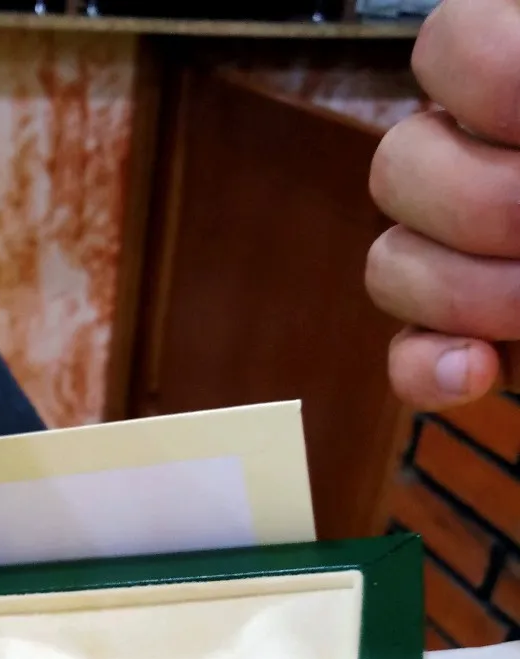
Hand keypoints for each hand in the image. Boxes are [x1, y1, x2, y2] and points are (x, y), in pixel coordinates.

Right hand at [366, 0, 519, 407]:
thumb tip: (505, 192)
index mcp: (512, 82)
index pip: (449, 49)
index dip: (484, 81)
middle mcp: (474, 160)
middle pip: (396, 169)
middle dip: (484, 211)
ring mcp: (462, 259)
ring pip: (388, 267)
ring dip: (465, 295)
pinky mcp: (466, 343)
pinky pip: (405, 360)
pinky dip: (428, 373)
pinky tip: (476, 373)